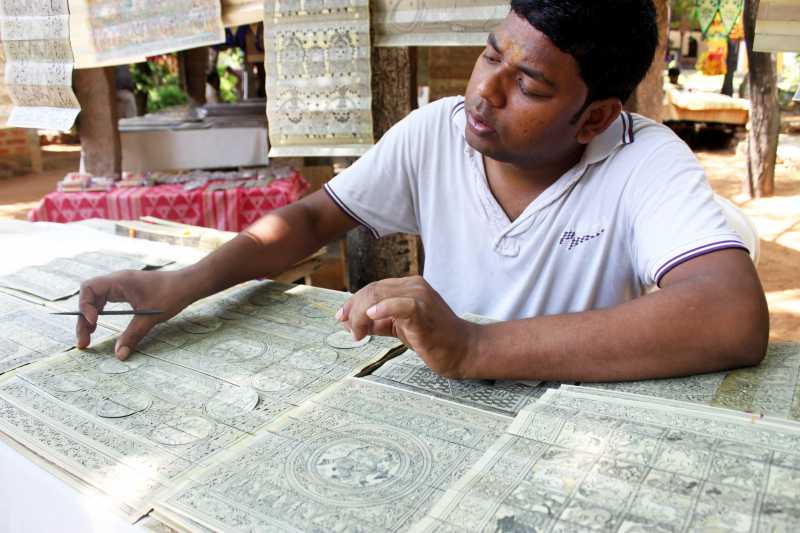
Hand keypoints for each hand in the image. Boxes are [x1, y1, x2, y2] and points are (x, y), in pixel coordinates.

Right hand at [77, 269, 193, 359]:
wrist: (189, 284)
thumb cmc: (171, 294)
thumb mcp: (150, 317)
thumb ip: (133, 335)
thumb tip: (119, 355)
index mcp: (119, 281)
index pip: (88, 288)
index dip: (85, 306)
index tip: (94, 323)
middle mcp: (117, 281)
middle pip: (89, 297)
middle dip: (84, 319)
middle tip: (84, 342)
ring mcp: (122, 285)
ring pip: (97, 300)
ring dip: (91, 317)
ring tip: (88, 337)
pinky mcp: (128, 291)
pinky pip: (107, 301)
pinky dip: (101, 313)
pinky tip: (99, 325)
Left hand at [337, 276, 477, 377]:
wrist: (463, 350)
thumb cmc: (434, 339)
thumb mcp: (400, 328)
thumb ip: (378, 322)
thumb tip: (349, 322)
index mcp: (408, 286)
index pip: (373, 288)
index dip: (353, 303)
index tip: (341, 318)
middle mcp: (413, 286)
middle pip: (372, 290)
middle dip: (353, 310)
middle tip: (350, 331)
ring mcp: (419, 296)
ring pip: (378, 296)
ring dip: (361, 316)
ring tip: (359, 334)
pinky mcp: (423, 311)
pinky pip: (400, 305)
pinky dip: (383, 309)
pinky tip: (371, 318)